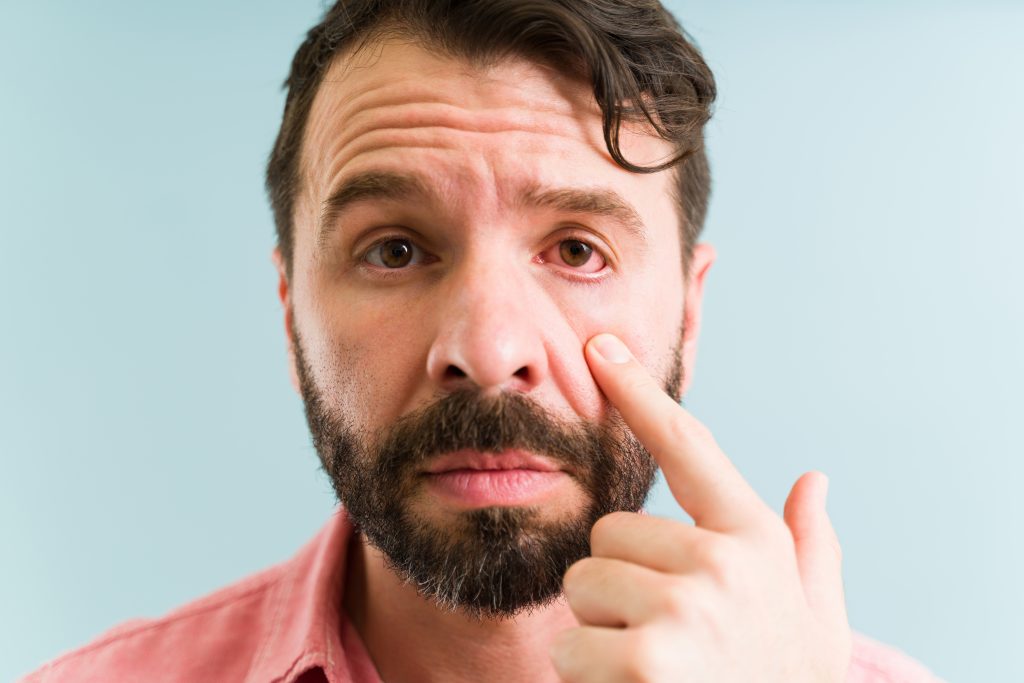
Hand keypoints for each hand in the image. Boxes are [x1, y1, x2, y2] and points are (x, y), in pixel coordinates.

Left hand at [549, 333, 851, 681]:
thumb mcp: (814, 621)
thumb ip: (813, 548)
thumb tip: (816, 480)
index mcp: (756, 540)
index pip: (687, 446)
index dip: (637, 392)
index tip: (598, 349)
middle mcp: (725, 561)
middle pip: (608, 535)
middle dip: (619, 585)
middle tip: (664, 635)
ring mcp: (687, 607)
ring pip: (581, 587)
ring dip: (600, 633)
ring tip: (652, 668)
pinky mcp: (647, 656)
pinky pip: (569, 642)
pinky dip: (586, 676)